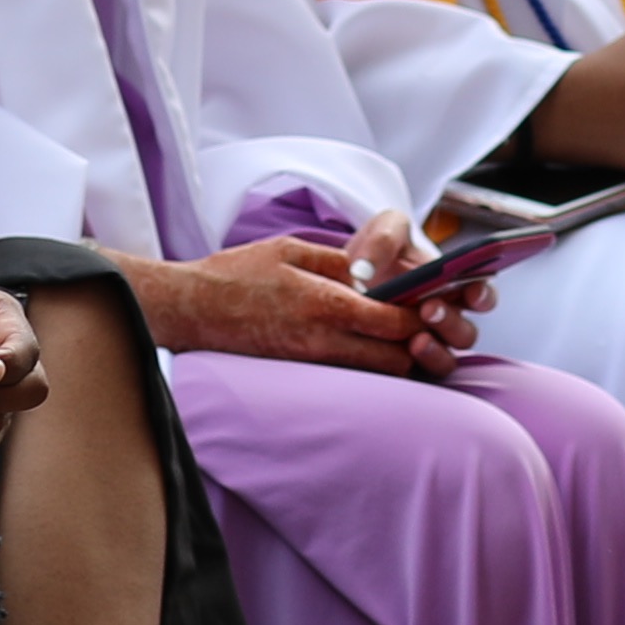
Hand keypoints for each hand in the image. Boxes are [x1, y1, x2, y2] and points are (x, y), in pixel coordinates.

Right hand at [129, 225, 470, 377]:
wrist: (190, 310)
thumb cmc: (236, 274)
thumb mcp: (291, 249)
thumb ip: (339, 261)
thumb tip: (379, 270)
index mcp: (324, 302)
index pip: (394, 320)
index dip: (423, 315)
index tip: (434, 302)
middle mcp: (323, 339)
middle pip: (397, 357)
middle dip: (421, 344)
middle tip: (429, 325)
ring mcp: (313, 360)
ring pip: (379, 372)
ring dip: (400, 358)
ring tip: (405, 336)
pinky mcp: (303, 371)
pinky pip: (354, 375)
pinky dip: (373, 365)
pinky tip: (375, 347)